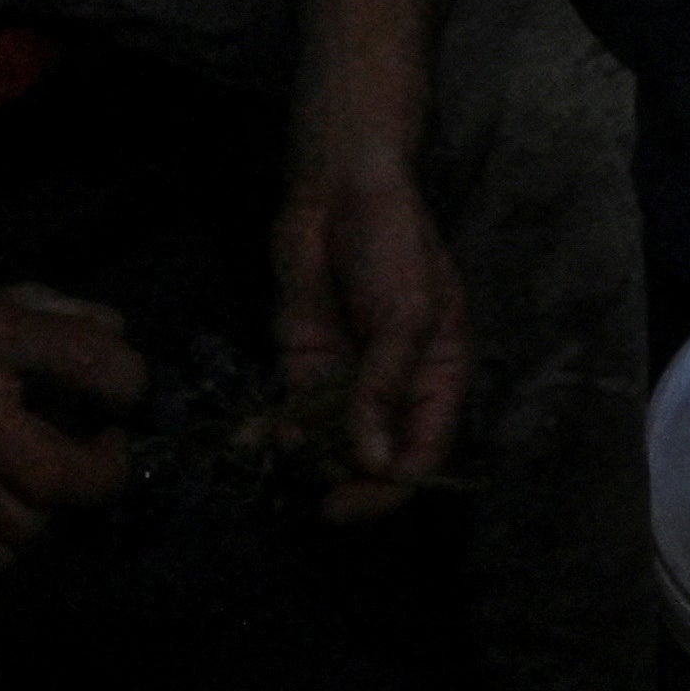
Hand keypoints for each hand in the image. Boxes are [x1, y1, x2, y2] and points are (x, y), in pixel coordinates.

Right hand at [0, 283, 144, 571]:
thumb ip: (66, 318)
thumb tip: (124, 351)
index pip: (83, 360)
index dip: (127, 382)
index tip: (126, 392)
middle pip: (56, 474)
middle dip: (104, 473)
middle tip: (106, 452)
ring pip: (24, 525)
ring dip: (54, 507)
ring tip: (49, 478)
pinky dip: (8, 540)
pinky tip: (6, 506)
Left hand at [273, 156, 471, 522]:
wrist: (339, 190)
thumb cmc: (395, 244)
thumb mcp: (407, 313)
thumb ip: (385, 386)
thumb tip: (372, 461)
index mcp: (439, 376)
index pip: (425, 450)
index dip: (396, 483)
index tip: (358, 499)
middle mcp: (395, 389)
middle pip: (377, 459)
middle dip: (351, 483)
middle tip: (322, 500)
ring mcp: (348, 380)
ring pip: (330, 445)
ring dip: (305, 460)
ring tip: (280, 455)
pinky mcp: (304, 365)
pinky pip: (291, 413)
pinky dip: (271, 432)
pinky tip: (250, 440)